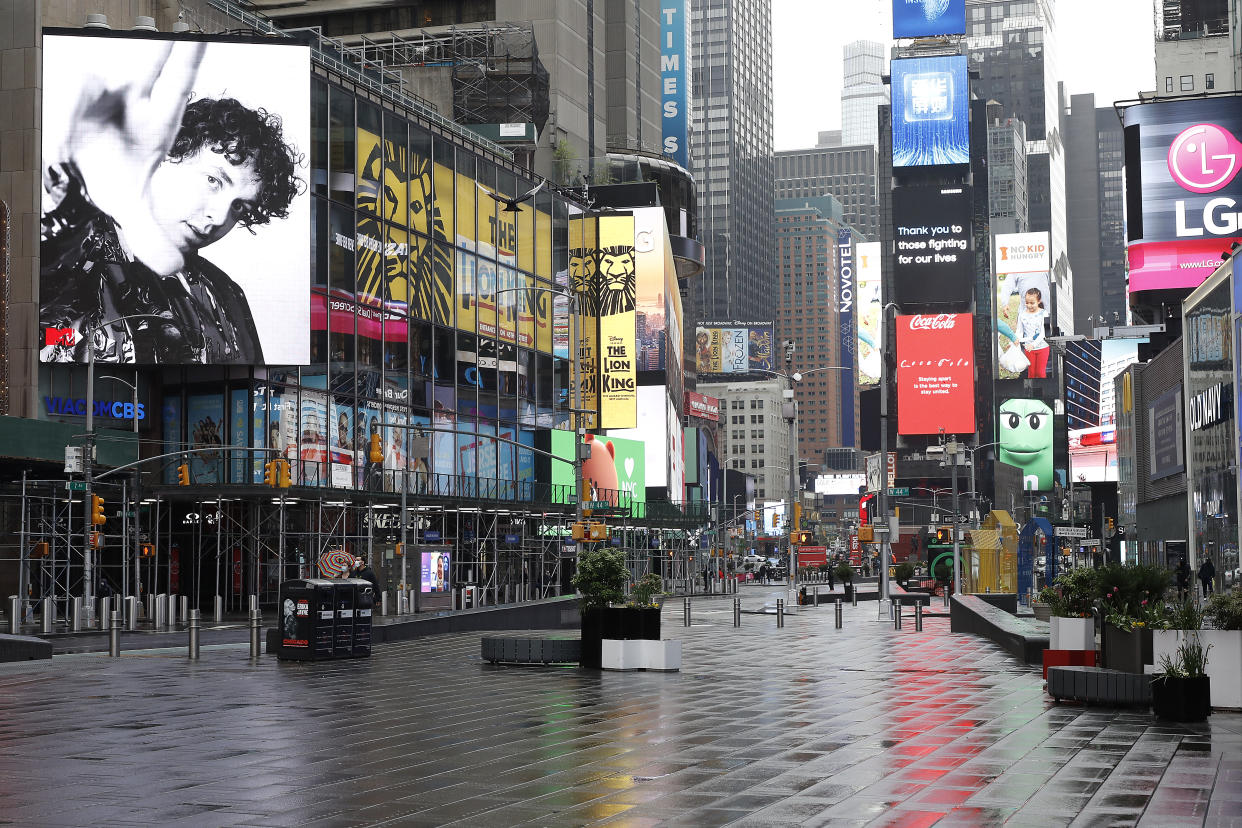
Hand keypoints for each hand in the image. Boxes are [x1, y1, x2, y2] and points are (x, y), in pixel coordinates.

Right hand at [62, 41, 205, 274]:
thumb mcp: (133, 212)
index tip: (197, 34)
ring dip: (91, 89)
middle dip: (161, 45)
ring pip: (95, 84)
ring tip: (98, 86)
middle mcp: (130, 102)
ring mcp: (98, 98)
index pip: (178, 81)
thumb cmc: (111, 178)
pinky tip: (65, 138)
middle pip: (149, 64)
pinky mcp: (68, 105)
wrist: (74, 178)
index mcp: (158, 119)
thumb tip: (174, 270)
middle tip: (179, 26)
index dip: (189, 57)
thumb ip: (151, 238)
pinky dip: (66, 118)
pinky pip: (66, 107)